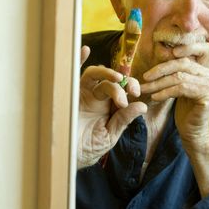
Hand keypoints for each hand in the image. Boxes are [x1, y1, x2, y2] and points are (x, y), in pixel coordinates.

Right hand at [77, 46, 146, 168]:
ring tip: (118, 78)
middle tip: (130, 90)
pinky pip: (72, 75)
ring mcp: (82, 94)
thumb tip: (142, 106)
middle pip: (111, 81)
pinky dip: (77, 61)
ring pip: (95, 75)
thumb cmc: (88, 148)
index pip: (122, 90)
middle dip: (123, 83)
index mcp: (108, 106)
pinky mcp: (69, 94)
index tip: (136, 94)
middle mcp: (96, 97)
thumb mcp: (109, 135)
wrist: (67, 157)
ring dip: (107, 73)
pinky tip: (85, 50)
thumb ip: (123, 120)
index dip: (131, 87)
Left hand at [141, 42, 208, 147]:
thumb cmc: (185, 110)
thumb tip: (161, 56)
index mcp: (207, 70)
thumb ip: (178, 72)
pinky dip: (165, 92)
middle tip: (145, 76)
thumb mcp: (181, 87)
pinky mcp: (207, 97)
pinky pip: (181, 89)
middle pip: (184, 63)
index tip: (169, 52)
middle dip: (161, 69)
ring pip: (180, 76)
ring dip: (159, 83)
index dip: (188, 46)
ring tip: (145, 88)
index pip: (203, 48)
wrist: (194, 132)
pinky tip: (155, 97)